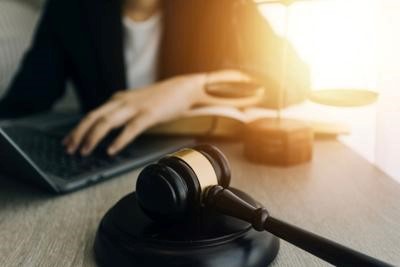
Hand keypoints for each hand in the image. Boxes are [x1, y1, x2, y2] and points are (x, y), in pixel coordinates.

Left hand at [63, 70, 249, 155]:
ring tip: (84, 152)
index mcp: (118, 99)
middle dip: (78, 134)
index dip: (78, 129)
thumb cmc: (161, 99)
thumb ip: (122, 112)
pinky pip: (130, 129)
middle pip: (93, 117)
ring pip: (106, 122)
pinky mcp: (149, 114)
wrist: (184, 88)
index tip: (68, 141)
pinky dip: (118, 141)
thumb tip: (108, 127)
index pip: (92, 114)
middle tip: (69, 150)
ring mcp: (135, 107)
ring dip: (92, 138)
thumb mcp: (135, 103)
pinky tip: (111, 151)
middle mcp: (122, 101)